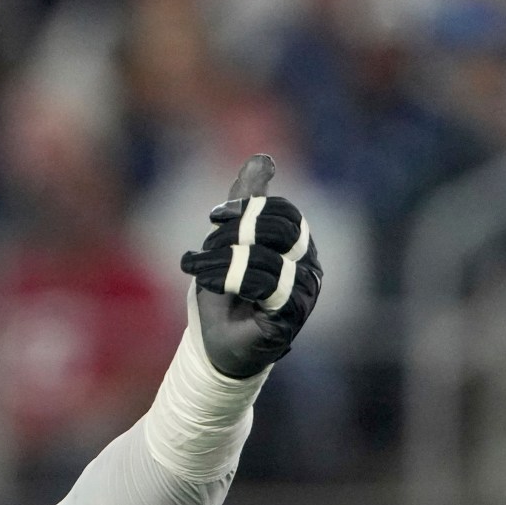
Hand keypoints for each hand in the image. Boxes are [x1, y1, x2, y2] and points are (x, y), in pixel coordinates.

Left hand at [179, 155, 323, 377]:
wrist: (215, 347)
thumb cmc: (226, 295)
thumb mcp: (230, 240)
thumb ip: (247, 201)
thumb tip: (262, 157)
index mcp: (299, 245)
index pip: (282, 212)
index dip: (246, 209)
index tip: (214, 217)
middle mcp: (309, 267)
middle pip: (280, 228)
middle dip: (234, 232)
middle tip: (206, 248)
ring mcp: (303, 293)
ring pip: (264, 255)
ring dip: (220, 260)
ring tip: (196, 270)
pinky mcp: (289, 317)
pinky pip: (265, 285)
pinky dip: (229, 279)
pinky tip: (208, 285)